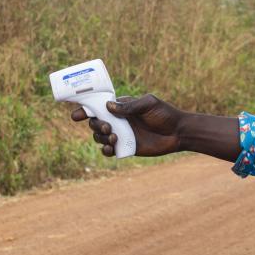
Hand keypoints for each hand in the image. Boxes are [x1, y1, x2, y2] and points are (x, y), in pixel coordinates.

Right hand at [70, 94, 184, 156]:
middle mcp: (118, 120)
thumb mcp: (148, 104)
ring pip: (99, 137)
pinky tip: (110, 149)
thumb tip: (108, 106)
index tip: (76, 115)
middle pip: (95, 123)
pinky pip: (108, 150)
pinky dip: (105, 150)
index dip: (85, 110)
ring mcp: (121, 134)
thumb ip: (129, 106)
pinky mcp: (126, 148)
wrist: (178, 133)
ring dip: (101, 138)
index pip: (98, 107)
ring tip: (114, 138)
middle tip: (108, 127)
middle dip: (95, 125)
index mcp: (121, 107)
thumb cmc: (165, 114)